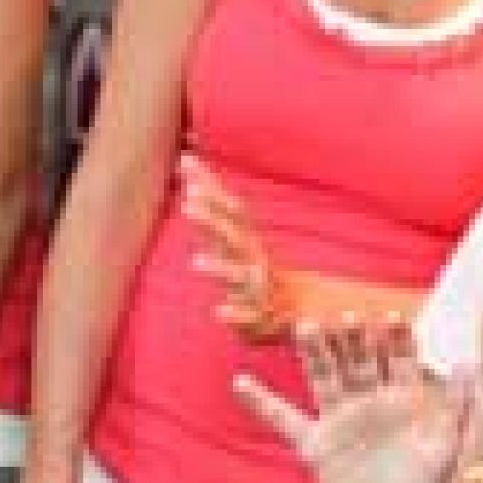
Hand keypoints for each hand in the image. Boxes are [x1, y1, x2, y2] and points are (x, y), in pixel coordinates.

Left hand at [181, 154, 289, 336]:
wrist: (296, 311)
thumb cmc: (256, 271)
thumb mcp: (234, 237)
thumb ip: (212, 205)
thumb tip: (186, 163)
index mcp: (246, 240)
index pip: (228, 209)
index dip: (209, 188)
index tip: (187, 163)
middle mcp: (253, 259)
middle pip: (233, 236)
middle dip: (212, 220)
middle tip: (189, 203)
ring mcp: (257, 289)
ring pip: (239, 276)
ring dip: (219, 268)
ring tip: (195, 262)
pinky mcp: (259, 319)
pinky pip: (248, 317)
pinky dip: (235, 315)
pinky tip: (218, 313)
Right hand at [235, 314, 469, 482]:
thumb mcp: (447, 448)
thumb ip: (457, 408)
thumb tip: (470, 366)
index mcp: (403, 398)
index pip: (399, 359)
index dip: (396, 339)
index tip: (391, 318)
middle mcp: (369, 400)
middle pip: (358, 360)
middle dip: (353, 338)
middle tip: (346, 316)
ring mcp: (340, 419)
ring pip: (325, 377)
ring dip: (315, 353)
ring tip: (304, 326)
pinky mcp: (316, 445)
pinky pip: (285, 421)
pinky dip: (262, 404)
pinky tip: (240, 383)